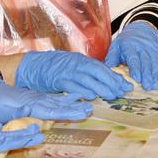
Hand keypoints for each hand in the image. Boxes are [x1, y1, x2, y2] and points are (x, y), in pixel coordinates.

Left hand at [0, 74, 92, 122]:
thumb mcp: (4, 112)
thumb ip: (20, 115)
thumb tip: (35, 118)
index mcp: (33, 106)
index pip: (55, 111)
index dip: (70, 113)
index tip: (85, 112)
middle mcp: (38, 101)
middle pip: (60, 106)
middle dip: (75, 109)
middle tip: (91, 110)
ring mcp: (37, 99)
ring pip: (58, 103)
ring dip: (72, 105)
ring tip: (86, 105)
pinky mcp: (34, 99)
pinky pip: (53, 101)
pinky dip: (64, 100)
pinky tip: (71, 99)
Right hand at [16, 51, 131, 100]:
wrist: (32, 66)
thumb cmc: (54, 68)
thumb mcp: (73, 67)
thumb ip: (86, 73)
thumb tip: (104, 82)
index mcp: (82, 61)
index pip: (102, 68)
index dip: (115, 77)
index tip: (126, 86)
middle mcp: (77, 64)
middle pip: (98, 71)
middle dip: (111, 82)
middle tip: (122, 92)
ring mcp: (67, 71)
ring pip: (87, 78)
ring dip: (101, 87)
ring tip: (112, 96)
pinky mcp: (58, 79)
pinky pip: (72, 84)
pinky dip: (82, 90)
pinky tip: (90, 96)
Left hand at [104, 22, 157, 90]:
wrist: (139, 31)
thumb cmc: (124, 44)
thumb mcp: (115, 48)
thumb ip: (111, 61)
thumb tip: (107, 74)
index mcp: (129, 46)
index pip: (133, 57)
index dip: (135, 67)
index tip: (136, 78)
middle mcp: (142, 46)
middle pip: (146, 61)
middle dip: (147, 74)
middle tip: (148, 86)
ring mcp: (152, 48)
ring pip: (156, 61)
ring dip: (157, 74)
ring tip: (156, 86)